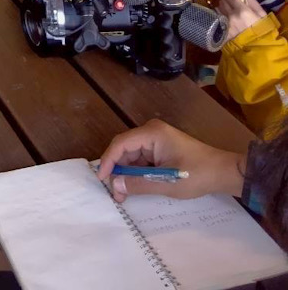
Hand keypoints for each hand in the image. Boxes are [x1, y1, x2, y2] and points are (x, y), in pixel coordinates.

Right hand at [97, 119, 245, 202]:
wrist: (224, 172)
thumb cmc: (197, 174)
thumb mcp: (167, 182)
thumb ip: (139, 183)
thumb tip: (115, 184)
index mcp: (151, 133)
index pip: (121, 144)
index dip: (109, 160)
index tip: (101, 179)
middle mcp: (151, 132)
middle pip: (125, 149)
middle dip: (118, 170)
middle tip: (115, 192)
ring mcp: (156, 139)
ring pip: (133, 155)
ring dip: (127, 173)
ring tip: (124, 194)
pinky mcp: (161, 149)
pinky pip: (142, 159)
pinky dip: (137, 172)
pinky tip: (135, 186)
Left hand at [217, 0, 266, 39]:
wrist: (257, 49)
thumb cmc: (263, 31)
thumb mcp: (262, 15)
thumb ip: (252, 2)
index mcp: (242, 10)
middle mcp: (231, 16)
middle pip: (222, 2)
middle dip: (224, 0)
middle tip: (228, 1)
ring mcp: (225, 24)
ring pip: (218, 10)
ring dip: (221, 8)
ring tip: (226, 10)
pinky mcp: (222, 31)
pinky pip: (218, 20)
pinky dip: (220, 17)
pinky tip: (225, 19)